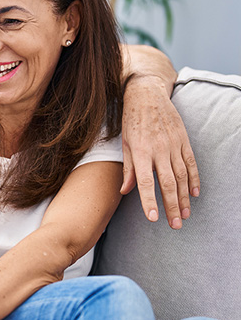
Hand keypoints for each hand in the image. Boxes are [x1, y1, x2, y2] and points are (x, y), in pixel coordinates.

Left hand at [121, 75, 198, 228]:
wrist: (147, 94)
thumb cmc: (131, 121)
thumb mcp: (124, 143)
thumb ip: (127, 168)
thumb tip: (125, 191)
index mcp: (140, 151)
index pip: (144, 182)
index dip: (149, 201)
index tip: (153, 218)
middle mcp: (159, 149)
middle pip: (167, 183)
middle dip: (171, 206)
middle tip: (175, 225)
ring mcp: (173, 144)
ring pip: (181, 176)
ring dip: (184, 198)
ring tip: (185, 215)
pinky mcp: (183, 140)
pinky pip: (191, 163)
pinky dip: (194, 179)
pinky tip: (194, 194)